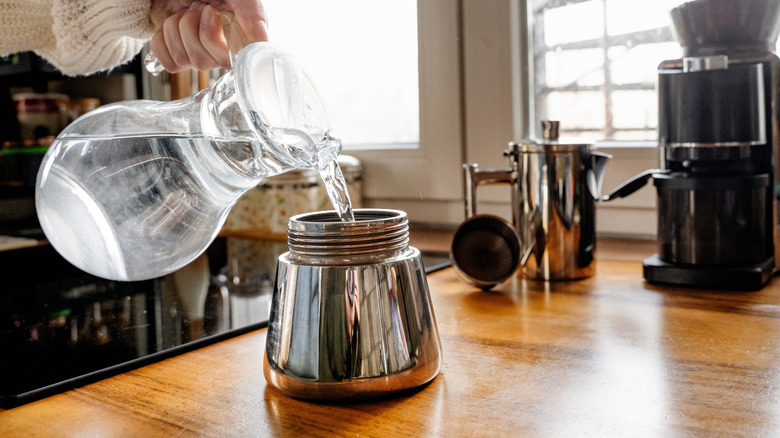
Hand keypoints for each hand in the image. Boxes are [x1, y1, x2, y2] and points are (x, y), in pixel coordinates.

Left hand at [149, 0, 268, 72]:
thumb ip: (253, 14)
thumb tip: (262, 39)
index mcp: (243, 39)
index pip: (239, 65)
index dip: (218, 43)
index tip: (212, 13)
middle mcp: (223, 52)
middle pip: (205, 64)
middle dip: (193, 27)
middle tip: (200, 7)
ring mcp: (200, 55)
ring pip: (184, 60)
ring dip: (177, 28)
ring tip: (185, 12)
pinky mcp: (178, 56)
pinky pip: (169, 63)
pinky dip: (163, 39)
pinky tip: (172, 25)